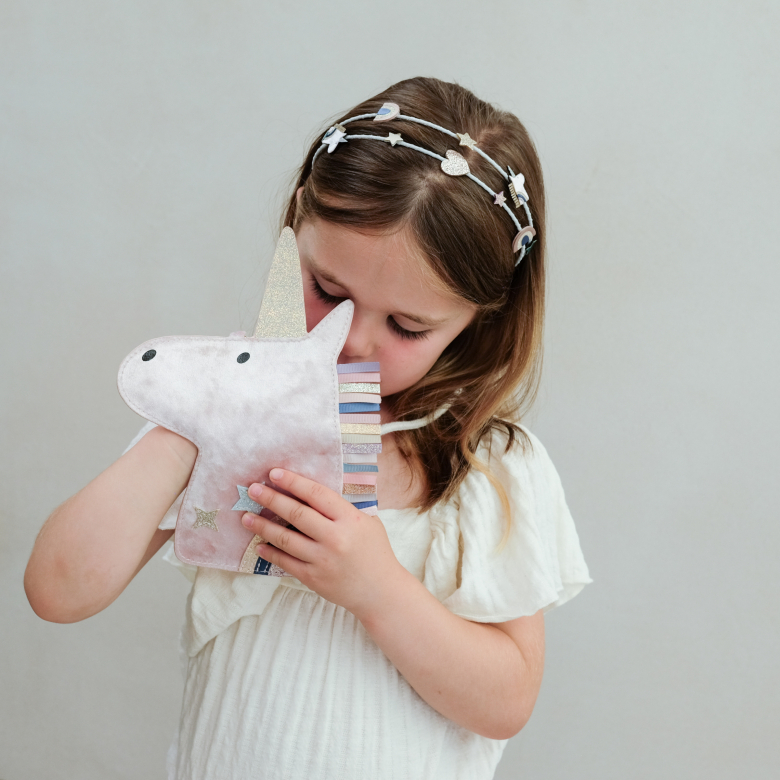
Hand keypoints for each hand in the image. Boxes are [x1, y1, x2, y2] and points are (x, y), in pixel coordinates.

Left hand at [241, 468, 403, 619]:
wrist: (380, 592)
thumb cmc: (375, 552)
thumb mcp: (368, 522)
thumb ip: (343, 508)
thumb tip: (312, 491)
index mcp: (350, 519)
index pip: (317, 494)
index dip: (294, 482)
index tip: (275, 473)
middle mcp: (335, 538)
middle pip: (296, 514)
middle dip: (271, 499)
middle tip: (253, 489)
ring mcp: (322, 560)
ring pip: (285, 538)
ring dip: (263, 526)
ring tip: (246, 517)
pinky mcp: (313, 578)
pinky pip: (285, 562)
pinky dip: (270, 552)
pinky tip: (259, 544)